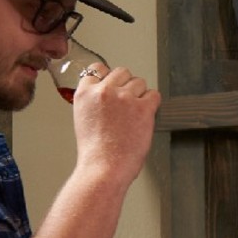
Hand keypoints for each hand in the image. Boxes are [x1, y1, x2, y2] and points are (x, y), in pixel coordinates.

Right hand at [73, 64, 159, 189]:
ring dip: (139, 95)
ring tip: (135, 114)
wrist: (104, 168)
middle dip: (125, 85)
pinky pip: (154, 95)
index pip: (98, 69)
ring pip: (139, 82)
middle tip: (126, 104)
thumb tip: (108, 97)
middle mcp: (104, 91)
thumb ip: (94, 102)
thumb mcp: (83, 119)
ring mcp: (124, 98)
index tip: (113, 87)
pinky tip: (146, 115)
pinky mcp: (143, 108)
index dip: (107, 79)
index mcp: (85, 93)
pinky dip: (152, 104)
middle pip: (121, 72)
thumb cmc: (95, 153)